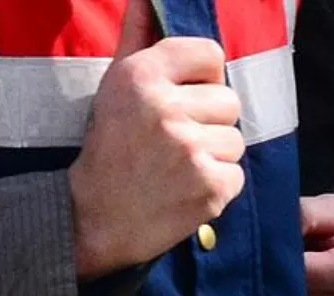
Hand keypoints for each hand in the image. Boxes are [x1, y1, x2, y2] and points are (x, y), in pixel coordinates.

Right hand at [69, 0, 244, 279]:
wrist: (96, 219)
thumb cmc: (110, 148)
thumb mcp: (116, 86)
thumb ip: (138, 38)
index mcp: (141, 75)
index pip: (211, 54)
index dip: (205, 78)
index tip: (185, 97)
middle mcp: (165, 108)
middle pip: (230, 100)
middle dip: (211, 121)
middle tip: (176, 142)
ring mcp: (190, 149)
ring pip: (236, 139)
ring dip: (215, 156)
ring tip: (179, 167)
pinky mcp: (210, 185)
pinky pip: (238, 174)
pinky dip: (218, 185)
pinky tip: (187, 190)